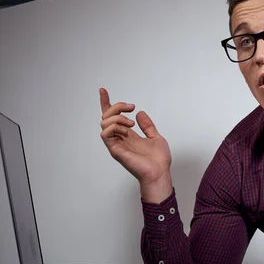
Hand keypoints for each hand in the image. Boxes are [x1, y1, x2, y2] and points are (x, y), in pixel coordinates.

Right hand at [99, 88, 171, 202]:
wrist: (160, 172)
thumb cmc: (158, 160)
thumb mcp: (155, 137)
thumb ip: (147, 126)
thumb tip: (140, 113)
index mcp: (127, 135)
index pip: (112, 117)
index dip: (107, 103)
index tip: (103, 90)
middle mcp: (120, 138)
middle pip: (106, 116)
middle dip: (116, 106)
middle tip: (131, 107)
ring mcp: (116, 144)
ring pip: (104, 123)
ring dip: (117, 117)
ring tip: (131, 123)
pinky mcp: (116, 150)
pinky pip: (105, 134)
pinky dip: (113, 126)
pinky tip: (126, 129)